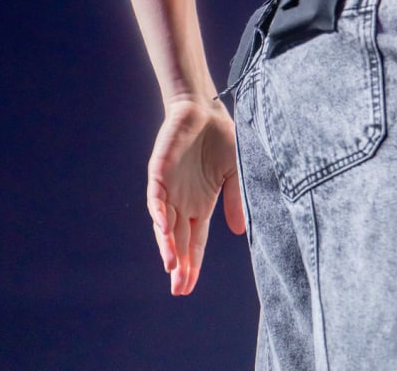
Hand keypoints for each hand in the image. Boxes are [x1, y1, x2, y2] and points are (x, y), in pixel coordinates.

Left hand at [146, 98, 245, 295]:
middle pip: (178, 240)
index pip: (195, 241)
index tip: (188, 287)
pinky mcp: (159, 172)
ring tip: (172, 266)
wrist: (205, 108)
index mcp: (201, 205)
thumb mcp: (235, 172)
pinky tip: (163, 228)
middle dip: (179, 264)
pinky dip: (158, 213)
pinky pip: (156, 197)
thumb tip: (240, 232)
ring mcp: (170, 188)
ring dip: (167, 245)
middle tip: (179, 289)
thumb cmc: (221, 138)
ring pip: (164, 224)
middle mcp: (183, 202)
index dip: (192, 263)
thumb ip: (236, 200)